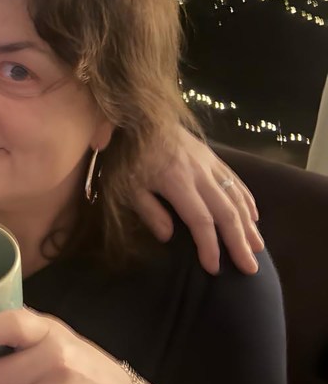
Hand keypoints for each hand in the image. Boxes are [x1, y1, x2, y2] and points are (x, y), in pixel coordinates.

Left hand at [131, 127, 262, 273]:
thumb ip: (148, 210)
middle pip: (226, 212)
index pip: (200, 220)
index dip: (209, 246)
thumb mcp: (126, 184)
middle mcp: (199, 173)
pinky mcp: (211, 156)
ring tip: (258, 248)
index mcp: (177, 181)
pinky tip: (254, 216)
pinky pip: (235, 180)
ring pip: (236, 197)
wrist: (138, 114)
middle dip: (239, 243)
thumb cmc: (127, 153)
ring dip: (249, 225)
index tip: (214, 268)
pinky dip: (247, 200)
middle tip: (250, 268)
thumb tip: (169, 236)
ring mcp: (209, 163)